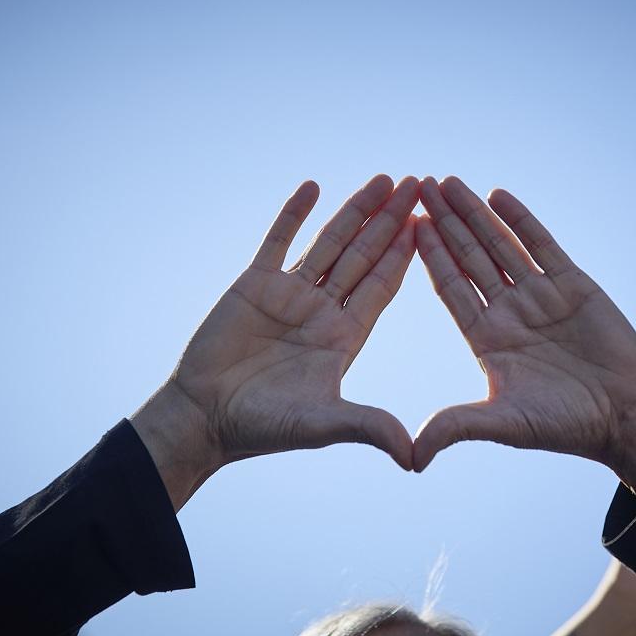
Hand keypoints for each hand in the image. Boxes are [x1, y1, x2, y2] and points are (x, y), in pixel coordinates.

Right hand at [133, 175, 418, 507]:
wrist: (204, 418)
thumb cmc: (263, 427)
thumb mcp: (323, 424)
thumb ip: (367, 427)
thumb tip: (414, 456)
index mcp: (345, 336)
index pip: (384, 286)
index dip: (407, 255)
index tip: (431, 225)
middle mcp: (323, 310)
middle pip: (366, 255)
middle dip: (392, 220)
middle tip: (420, 184)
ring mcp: (290, 294)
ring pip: (330, 241)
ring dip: (356, 210)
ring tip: (385, 179)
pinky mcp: (254, 284)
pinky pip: (279, 241)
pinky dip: (295, 214)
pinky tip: (314, 186)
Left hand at [412, 176, 635, 496]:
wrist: (626, 416)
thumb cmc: (566, 425)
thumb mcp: (503, 423)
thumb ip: (455, 427)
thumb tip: (409, 458)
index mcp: (486, 338)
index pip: (450, 288)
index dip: (427, 258)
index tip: (405, 227)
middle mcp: (508, 311)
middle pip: (468, 257)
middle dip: (444, 223)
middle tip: (418, 187)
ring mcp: (539, 295)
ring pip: (499, 245)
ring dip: (474, 214)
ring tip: (448, 182)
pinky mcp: (572, 284)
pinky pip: (541, 245)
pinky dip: (520, 221)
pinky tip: (498, 195)